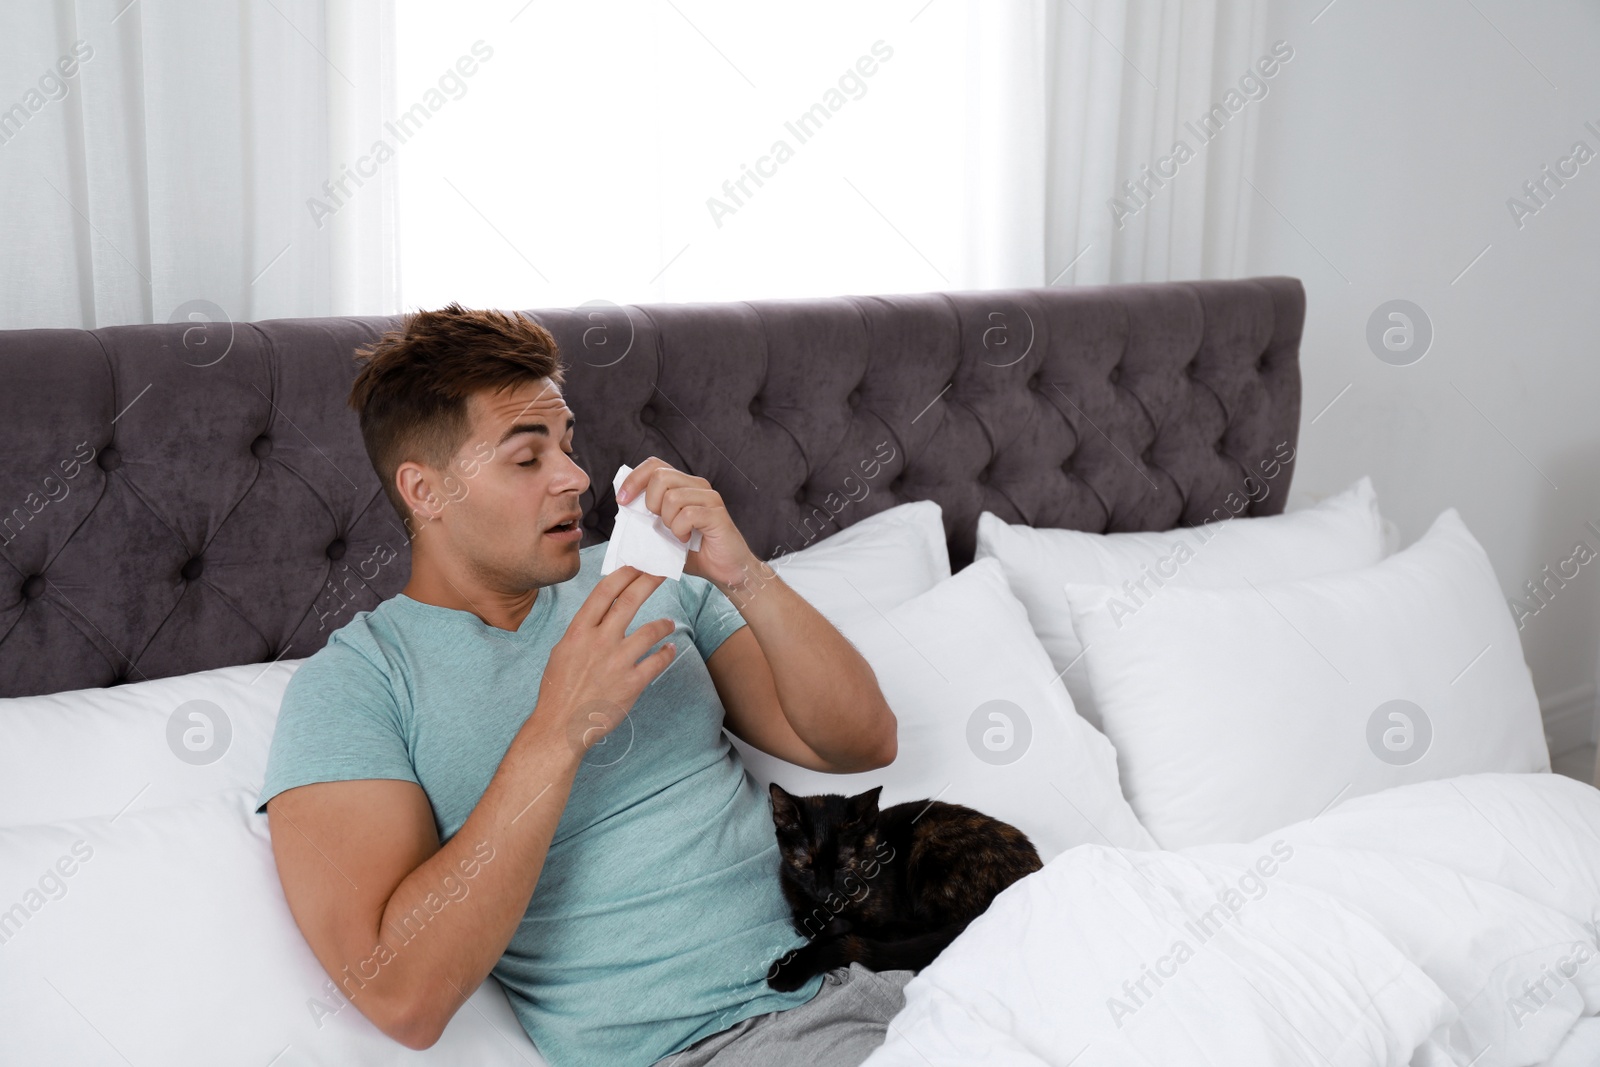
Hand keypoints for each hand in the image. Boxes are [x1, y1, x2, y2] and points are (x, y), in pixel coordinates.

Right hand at [530, 565, 676, 761]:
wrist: (560, 726)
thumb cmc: (559, 688)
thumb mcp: (563, 650)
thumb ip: (583, 630)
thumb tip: (601, 612)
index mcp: (579, 631)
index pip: (605, 591)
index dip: (625, 573)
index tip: (638, 564)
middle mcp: (599, 641)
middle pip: (630, 601)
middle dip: (650, 581)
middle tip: (664, 572)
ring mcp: (617, 662)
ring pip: (651, 630)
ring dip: (664, 624)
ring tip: (669, 623)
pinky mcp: (631, 683)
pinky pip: (657, 661)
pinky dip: (666, 654)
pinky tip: (669, 650)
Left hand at [616, 457, 766, 591]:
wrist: (725, 570)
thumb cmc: (695, 551)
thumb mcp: (663, 530)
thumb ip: (647, 514)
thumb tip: (623, 504)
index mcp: (683, 484)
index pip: (654, 465)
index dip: (634, 479)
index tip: (622, 501)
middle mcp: (697, 485)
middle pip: (660, 476)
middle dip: (650, 503)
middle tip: (659, 523)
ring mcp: (709, 497)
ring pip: (672, 497)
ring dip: (668, 522)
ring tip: (677, 534)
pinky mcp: (716, 513)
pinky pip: (687, 515)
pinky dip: (680, 531)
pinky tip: (686, 540)